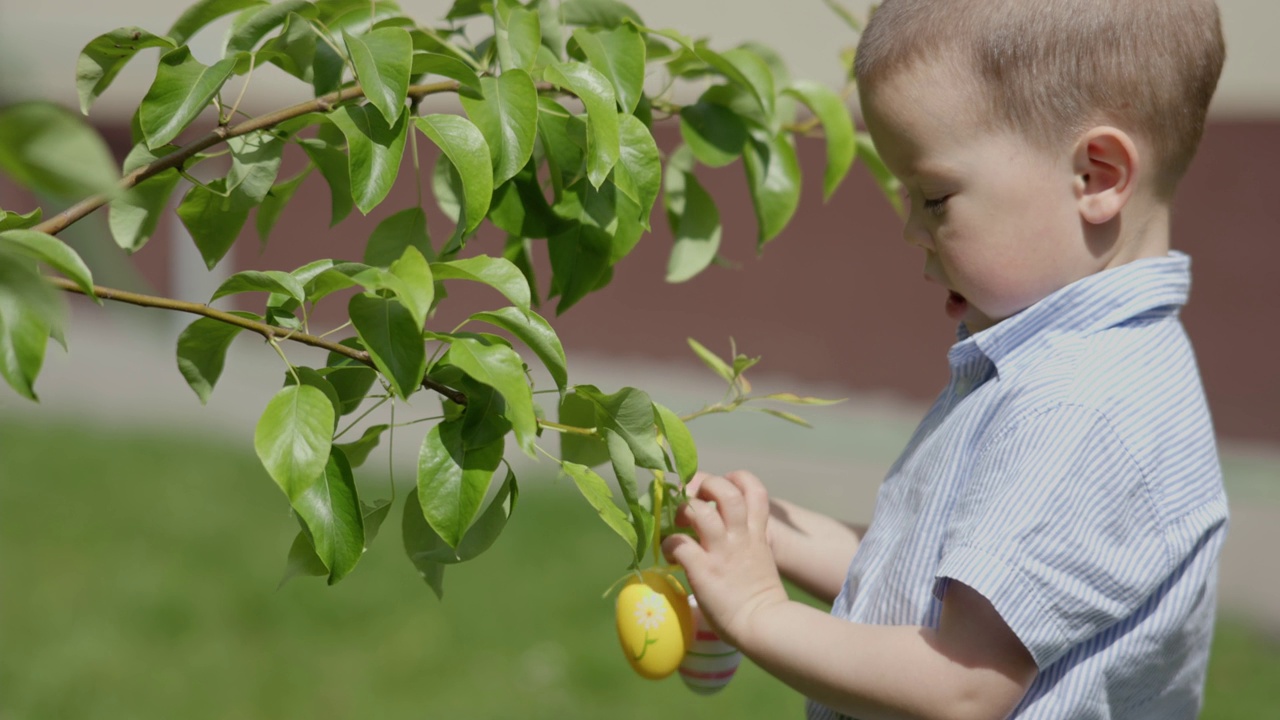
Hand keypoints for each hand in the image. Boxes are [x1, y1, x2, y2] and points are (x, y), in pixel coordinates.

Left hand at [662, 470, 789, 647]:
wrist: (764, 625)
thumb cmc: (761, 601)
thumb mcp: (761, 561)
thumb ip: (748, 546)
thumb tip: (725, 544)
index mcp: (756, 534)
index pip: (755, 490)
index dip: (737, 479)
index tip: (724, 485)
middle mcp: (740, 537)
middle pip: (726, 491)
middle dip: (706, 486)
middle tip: (694, 499)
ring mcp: (721, 552)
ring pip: (700, 511)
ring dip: (683, 511)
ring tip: (678, 523)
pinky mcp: (704, 569)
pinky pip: (679, 543)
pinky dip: (669, 544)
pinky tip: (670, 554)